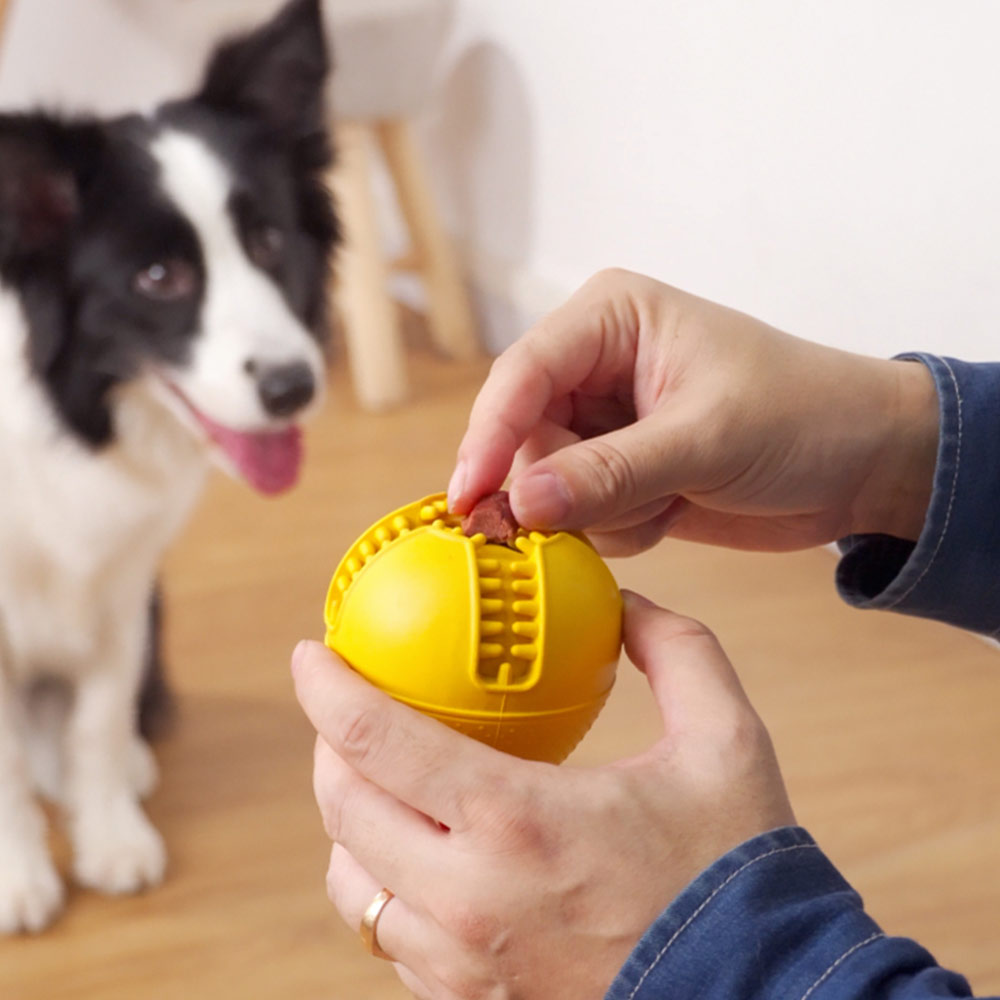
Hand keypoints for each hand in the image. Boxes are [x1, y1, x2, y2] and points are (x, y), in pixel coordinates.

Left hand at [292, 594, 794, 999]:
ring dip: (348, 822)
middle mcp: (468, 898)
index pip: (377, 740)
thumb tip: (626, 602)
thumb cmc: (736, 872)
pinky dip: (381, 884)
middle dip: (327, 745)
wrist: (762, 998)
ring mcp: (461, 963)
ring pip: (350, 885)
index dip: (325, 688)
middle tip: (345, 706)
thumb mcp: (725, 740)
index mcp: (515, 821)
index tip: (309, 653)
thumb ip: (674, 650)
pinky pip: (388, 938)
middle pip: (343, 809)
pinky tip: (417, 852)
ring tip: (374, 780)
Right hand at [448, 269, 938, 553]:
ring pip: (547, 483)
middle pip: (523, 436)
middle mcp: (595, 366)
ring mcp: (604, 422)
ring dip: (600, 512)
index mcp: (611, 320)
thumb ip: (610, 473)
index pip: (522, 374)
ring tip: (668, 499)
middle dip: (559, 485)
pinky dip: (619, 528)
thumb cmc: (805, 416)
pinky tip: (671, 511)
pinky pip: (578, 514)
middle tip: (613, 508)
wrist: (865, 465)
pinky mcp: (618, 470)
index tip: (470, 497)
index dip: (489, 436)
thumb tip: (522, 500)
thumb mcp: (706, 439)